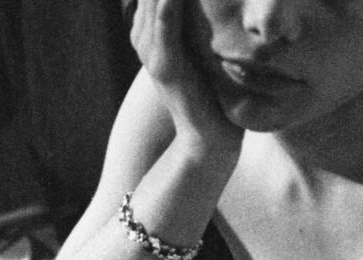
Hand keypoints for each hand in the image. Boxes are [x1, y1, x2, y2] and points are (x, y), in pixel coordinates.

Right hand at [129, 0, 240, 155]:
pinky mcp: (166, 67)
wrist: (209, 141)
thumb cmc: (213, 98)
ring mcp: (154, 52)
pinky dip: (170, 2)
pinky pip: (165, 24)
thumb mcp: (204, 53)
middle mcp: (147, 38)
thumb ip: (199, 28)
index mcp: (154, 33)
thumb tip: (215, 7)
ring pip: (155, 0)